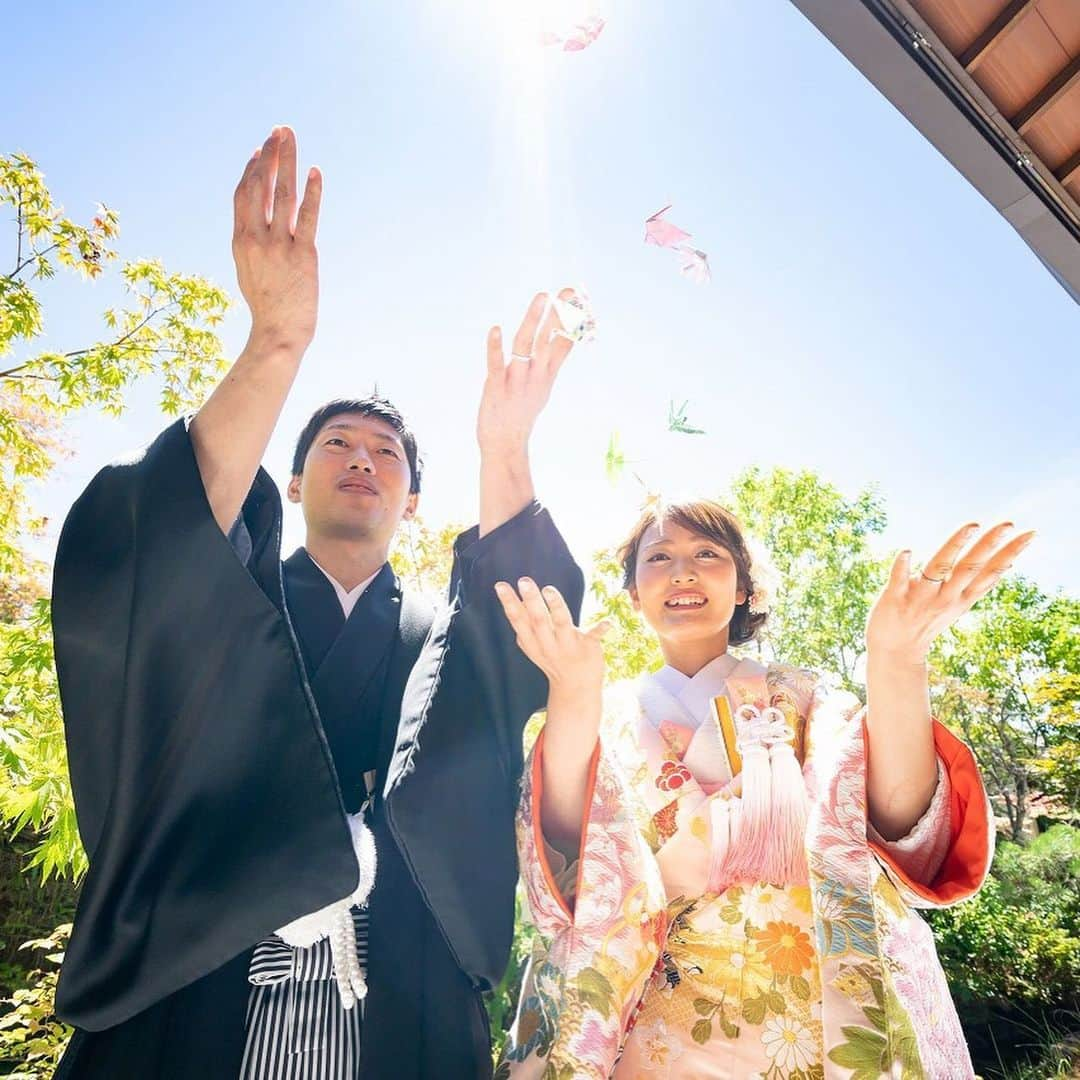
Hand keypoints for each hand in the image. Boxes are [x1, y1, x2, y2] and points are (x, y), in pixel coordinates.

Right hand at [232, 126, 321, 355]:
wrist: (278, 333)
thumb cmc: (267, 307)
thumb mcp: (249, 271)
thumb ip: (251, 245)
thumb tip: (257, 226)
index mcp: (240, 241)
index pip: (243, 195)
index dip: (252, 170)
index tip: (261, 150)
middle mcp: (256, 239)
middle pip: (260, 185)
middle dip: (270, 155)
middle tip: (280, 131)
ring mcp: (279, 246)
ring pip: (282, 194)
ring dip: (287, 162)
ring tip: (292, 138)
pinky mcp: (303, 255)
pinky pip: (307, 217)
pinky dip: (312, 193)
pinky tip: (315, 173)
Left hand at [477, 289, 577, 456]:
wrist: (505, 444)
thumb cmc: (522, 412)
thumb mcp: (543, 386)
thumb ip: (552, 362)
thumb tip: (564, 339)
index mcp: (547, 374)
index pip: (565, 343)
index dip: (573, 322)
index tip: (581, 299)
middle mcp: (535, 375)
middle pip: (549, 339)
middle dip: (559, 314)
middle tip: (569, 291)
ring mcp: (516, 381)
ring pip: (526, 345)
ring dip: (534, 320)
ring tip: (542, 296)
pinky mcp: (496, 387)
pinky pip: (496, 364)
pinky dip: (495, 347)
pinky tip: (495, 329)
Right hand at [494, 579, 608, 702]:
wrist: (575, 688)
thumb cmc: (552, 659)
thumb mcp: (532, 645)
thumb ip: (523, 625)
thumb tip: (510, 599)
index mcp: (532, 642)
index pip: (518, 620)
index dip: (509, 603)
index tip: (501, 585)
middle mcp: (549, 644)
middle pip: (538, 620)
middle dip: (531, 600)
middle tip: (524, 581)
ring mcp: (569, 646)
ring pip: (561, 624)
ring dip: (556, 607)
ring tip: (549, 590)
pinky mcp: (589, 648)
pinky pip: (594, 637)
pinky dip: (600, 630)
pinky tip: (608, 623)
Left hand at [866, 522, 1035, 662]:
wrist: (896, 651)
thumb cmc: (928, 619)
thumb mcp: (960, 603)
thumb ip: (979, 584)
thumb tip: (1008, 564)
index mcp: (962, 596)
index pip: (991, 572)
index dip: (1010, 554)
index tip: (1030, 533)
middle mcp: (946, 596)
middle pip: (971, 567)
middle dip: (989, 544)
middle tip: (1008, 523)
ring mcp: (921, 597)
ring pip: (939, 568)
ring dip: (954, 545)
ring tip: (971, 525)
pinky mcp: (895, 598)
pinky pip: (899, 580)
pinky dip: (902, 566)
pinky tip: (907, 550)